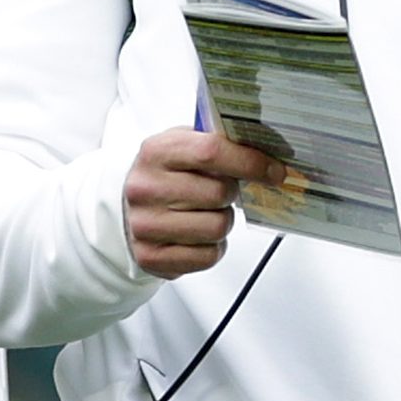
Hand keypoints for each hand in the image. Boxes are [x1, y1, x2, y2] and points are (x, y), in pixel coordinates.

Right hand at [123, 128, 283, 279]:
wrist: (125, 209)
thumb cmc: (164, 175)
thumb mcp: (182, 146)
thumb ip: (217, 143)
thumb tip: (269, 151)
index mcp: (156, 151)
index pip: (212, 152)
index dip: (250, 162)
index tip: (275, 170)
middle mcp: (145, 187)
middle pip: (219, 193)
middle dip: (232, 193)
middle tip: (222, 192)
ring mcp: (145, 225)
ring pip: (218, 227)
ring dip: (224, 221)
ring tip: (208, 213)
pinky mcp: (151, 257)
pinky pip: (208, 256)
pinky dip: (213, 247)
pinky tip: (199, 235)